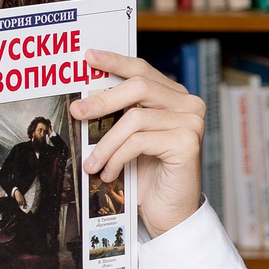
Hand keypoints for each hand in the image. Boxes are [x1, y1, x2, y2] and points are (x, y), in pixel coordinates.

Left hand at [75, 49, 204, 234]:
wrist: (167, 211)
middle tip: (77, 112)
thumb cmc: (145, 173)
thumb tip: (83, 97)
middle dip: (101, 100)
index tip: (88, 57)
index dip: (114, 62)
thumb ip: (118, 113)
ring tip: (92, 163)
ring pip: (134, 118)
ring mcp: (192, 122)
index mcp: (173, 96)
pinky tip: (109, 172)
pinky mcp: (188, 143)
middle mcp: (188, 104)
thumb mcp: (127, 137)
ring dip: (105, 143)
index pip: (142, 70)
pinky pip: (139, 141)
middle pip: (138, 87)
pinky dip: (117, 157)